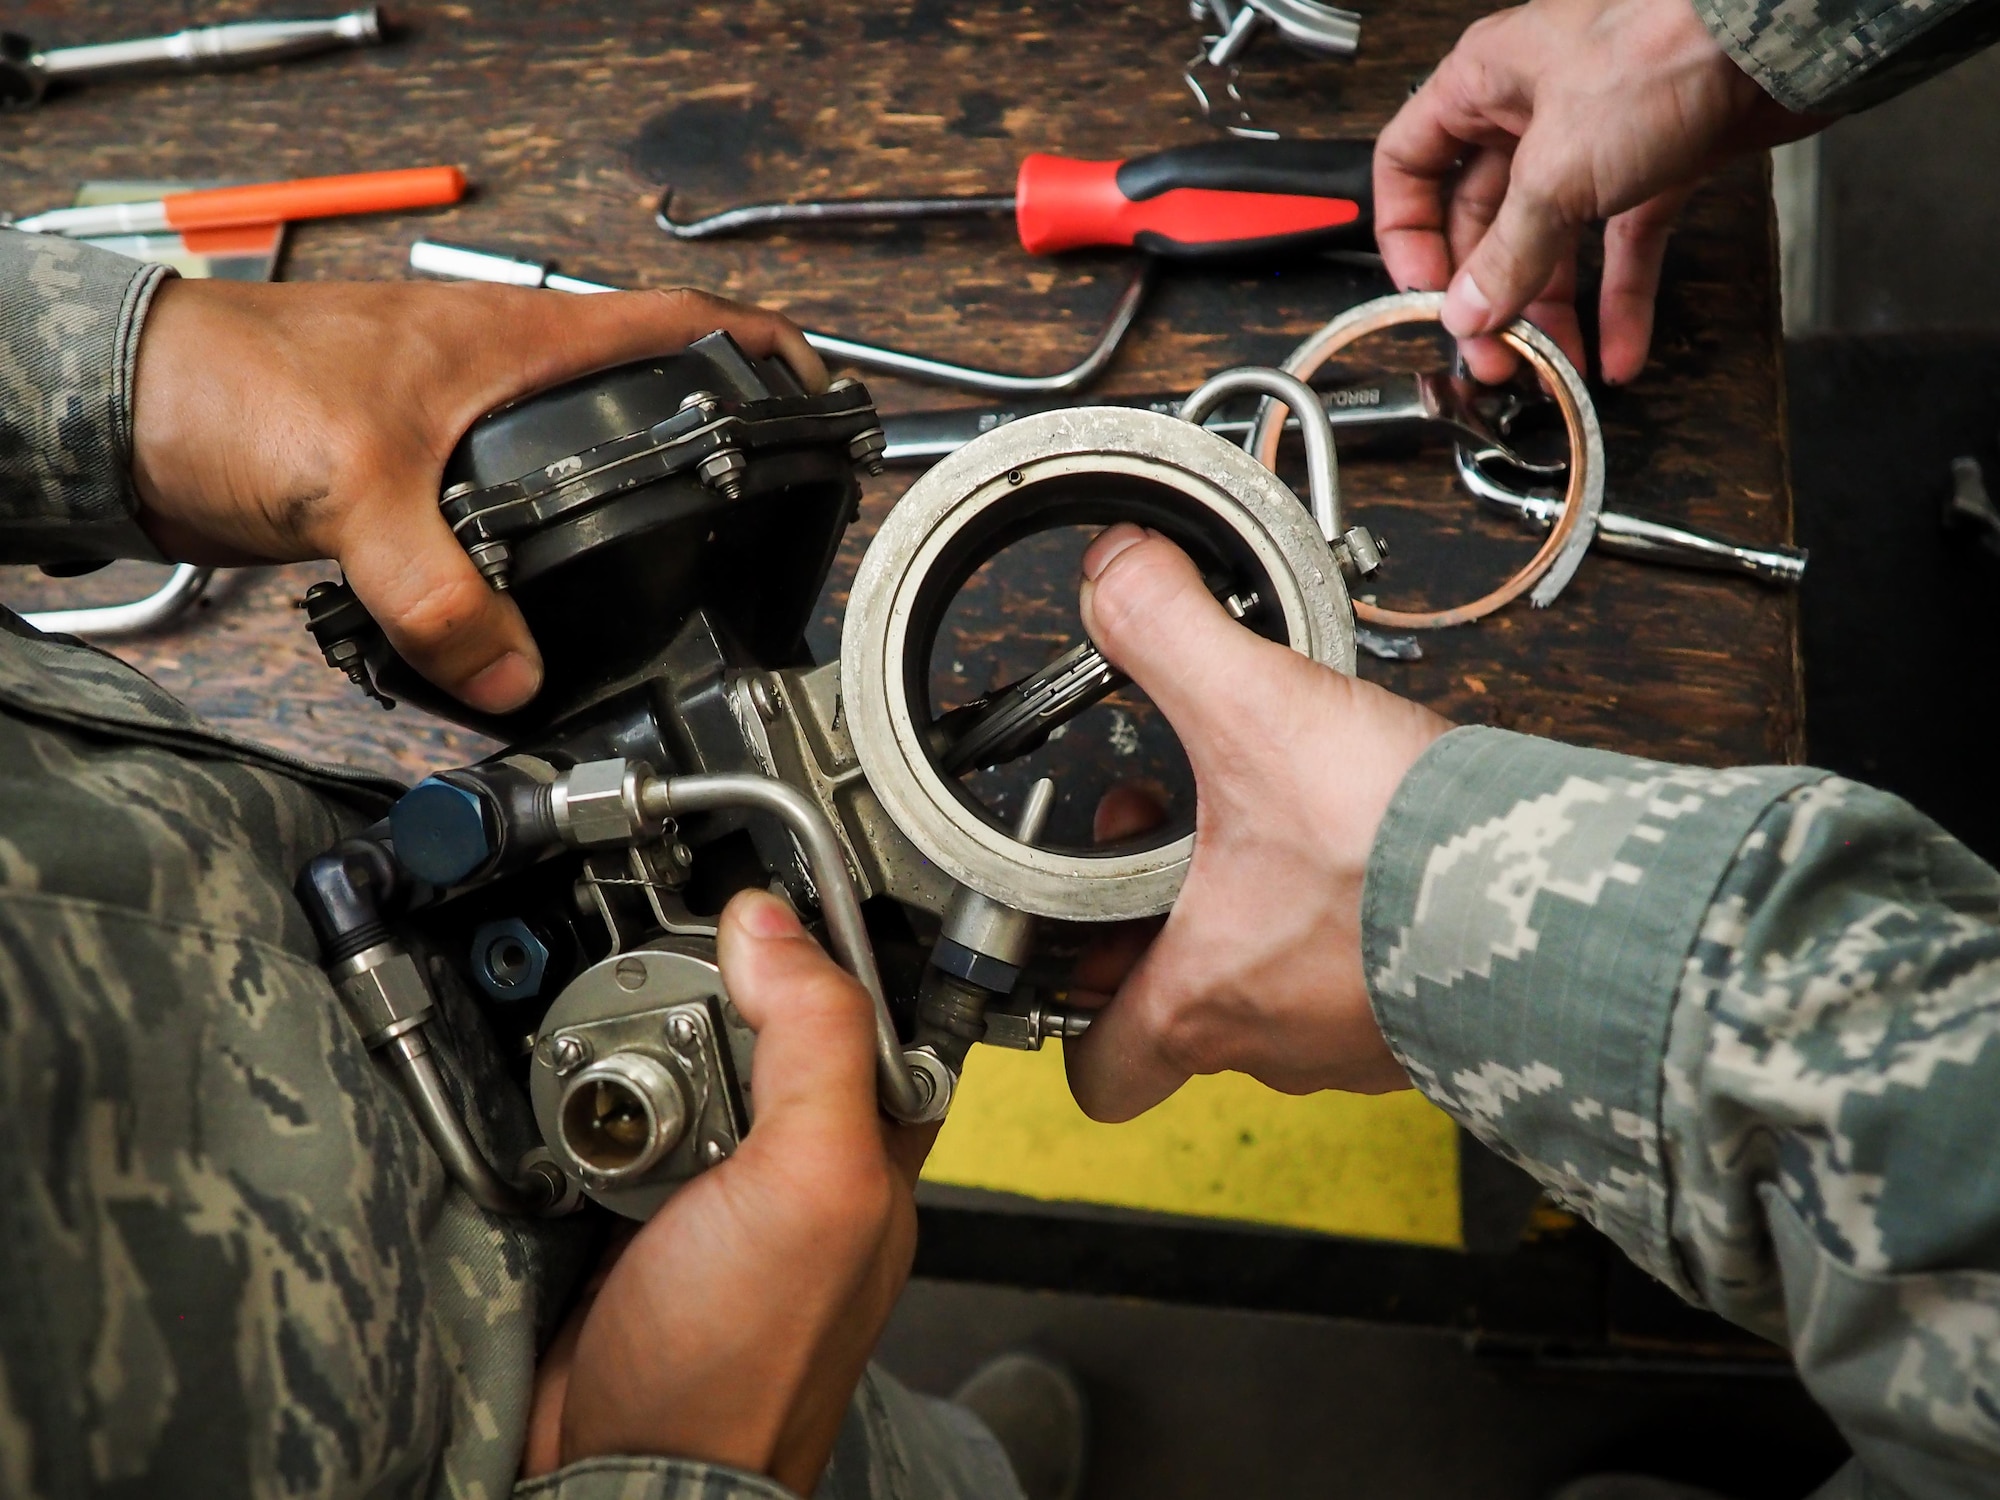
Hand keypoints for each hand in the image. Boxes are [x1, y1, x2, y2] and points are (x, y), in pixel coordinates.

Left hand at [130, 280, 822, 713]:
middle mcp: (504, 381)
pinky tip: (538, 618)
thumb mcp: (357, 485)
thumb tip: (515, 674)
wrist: (135, 417)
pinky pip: (506, 530)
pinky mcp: (419, 487)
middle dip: (707, 449)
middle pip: (641, 404)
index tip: (819, 394)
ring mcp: (463, 431)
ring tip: (670, 578)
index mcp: (517, 345)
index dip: (761, 351)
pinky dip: (535, 571)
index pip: (676, 322)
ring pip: (574, 473)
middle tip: (754, 513)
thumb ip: (441, 590)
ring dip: (620, 518)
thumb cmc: (233, 387)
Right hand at [522, 890, 933, 1490]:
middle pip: (752, 1024)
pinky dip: (580, 1106)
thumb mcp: (814, 1180)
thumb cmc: (744, 1364)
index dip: (809, 946)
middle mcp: (796, 1161)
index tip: (745, 903)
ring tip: (605, 1058)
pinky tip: (568, 1111)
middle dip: (700, 998)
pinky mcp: (631, 1211)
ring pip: (672, 1064)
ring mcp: (711, 1186)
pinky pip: (606, 1122)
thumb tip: (772, 923)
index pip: (857, 1003)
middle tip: (651, 993)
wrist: (626, 1473)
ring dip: (629, 1049)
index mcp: (868, 1146)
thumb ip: (815, 1042)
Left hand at [1062, 526, 1450, 1121]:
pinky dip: (1348, 925)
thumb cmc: (1407, 850)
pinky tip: (1360, 848)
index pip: (1100, 1072)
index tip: (1071, 951)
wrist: (1568, 894)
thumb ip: (1166, 631)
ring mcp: (1358, 1040)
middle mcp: (1277, 1043)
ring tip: (1266, 824)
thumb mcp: (1255, 709)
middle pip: (1179, 1016)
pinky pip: (1363, 983)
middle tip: (1168, 841)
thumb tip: (1113, 576)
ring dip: (1254, 919)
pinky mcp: (1429, 1014)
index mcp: (1203, 1001)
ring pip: (1272, 997)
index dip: (1070, 1020)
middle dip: (1160, 925)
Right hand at [1373, 0, 1823, 383]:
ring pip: (1552, 239)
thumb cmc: (1664, 50)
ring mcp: (1595, 138)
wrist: (1780, 35)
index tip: (1426, 293)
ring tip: (1549, 365)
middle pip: (1483, 218)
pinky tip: (1619, 349)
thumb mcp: (1557, 170)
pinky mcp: (1655, 162)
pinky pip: (1622, 243)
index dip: (1408, 235)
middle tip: (1491, 353)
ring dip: (1551, 308)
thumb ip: (1507, 252)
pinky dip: (1620, 297)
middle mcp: (1532, 109)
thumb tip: (1467, 311)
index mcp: (1484, 84)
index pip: (1411, 165)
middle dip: (1488, 292)